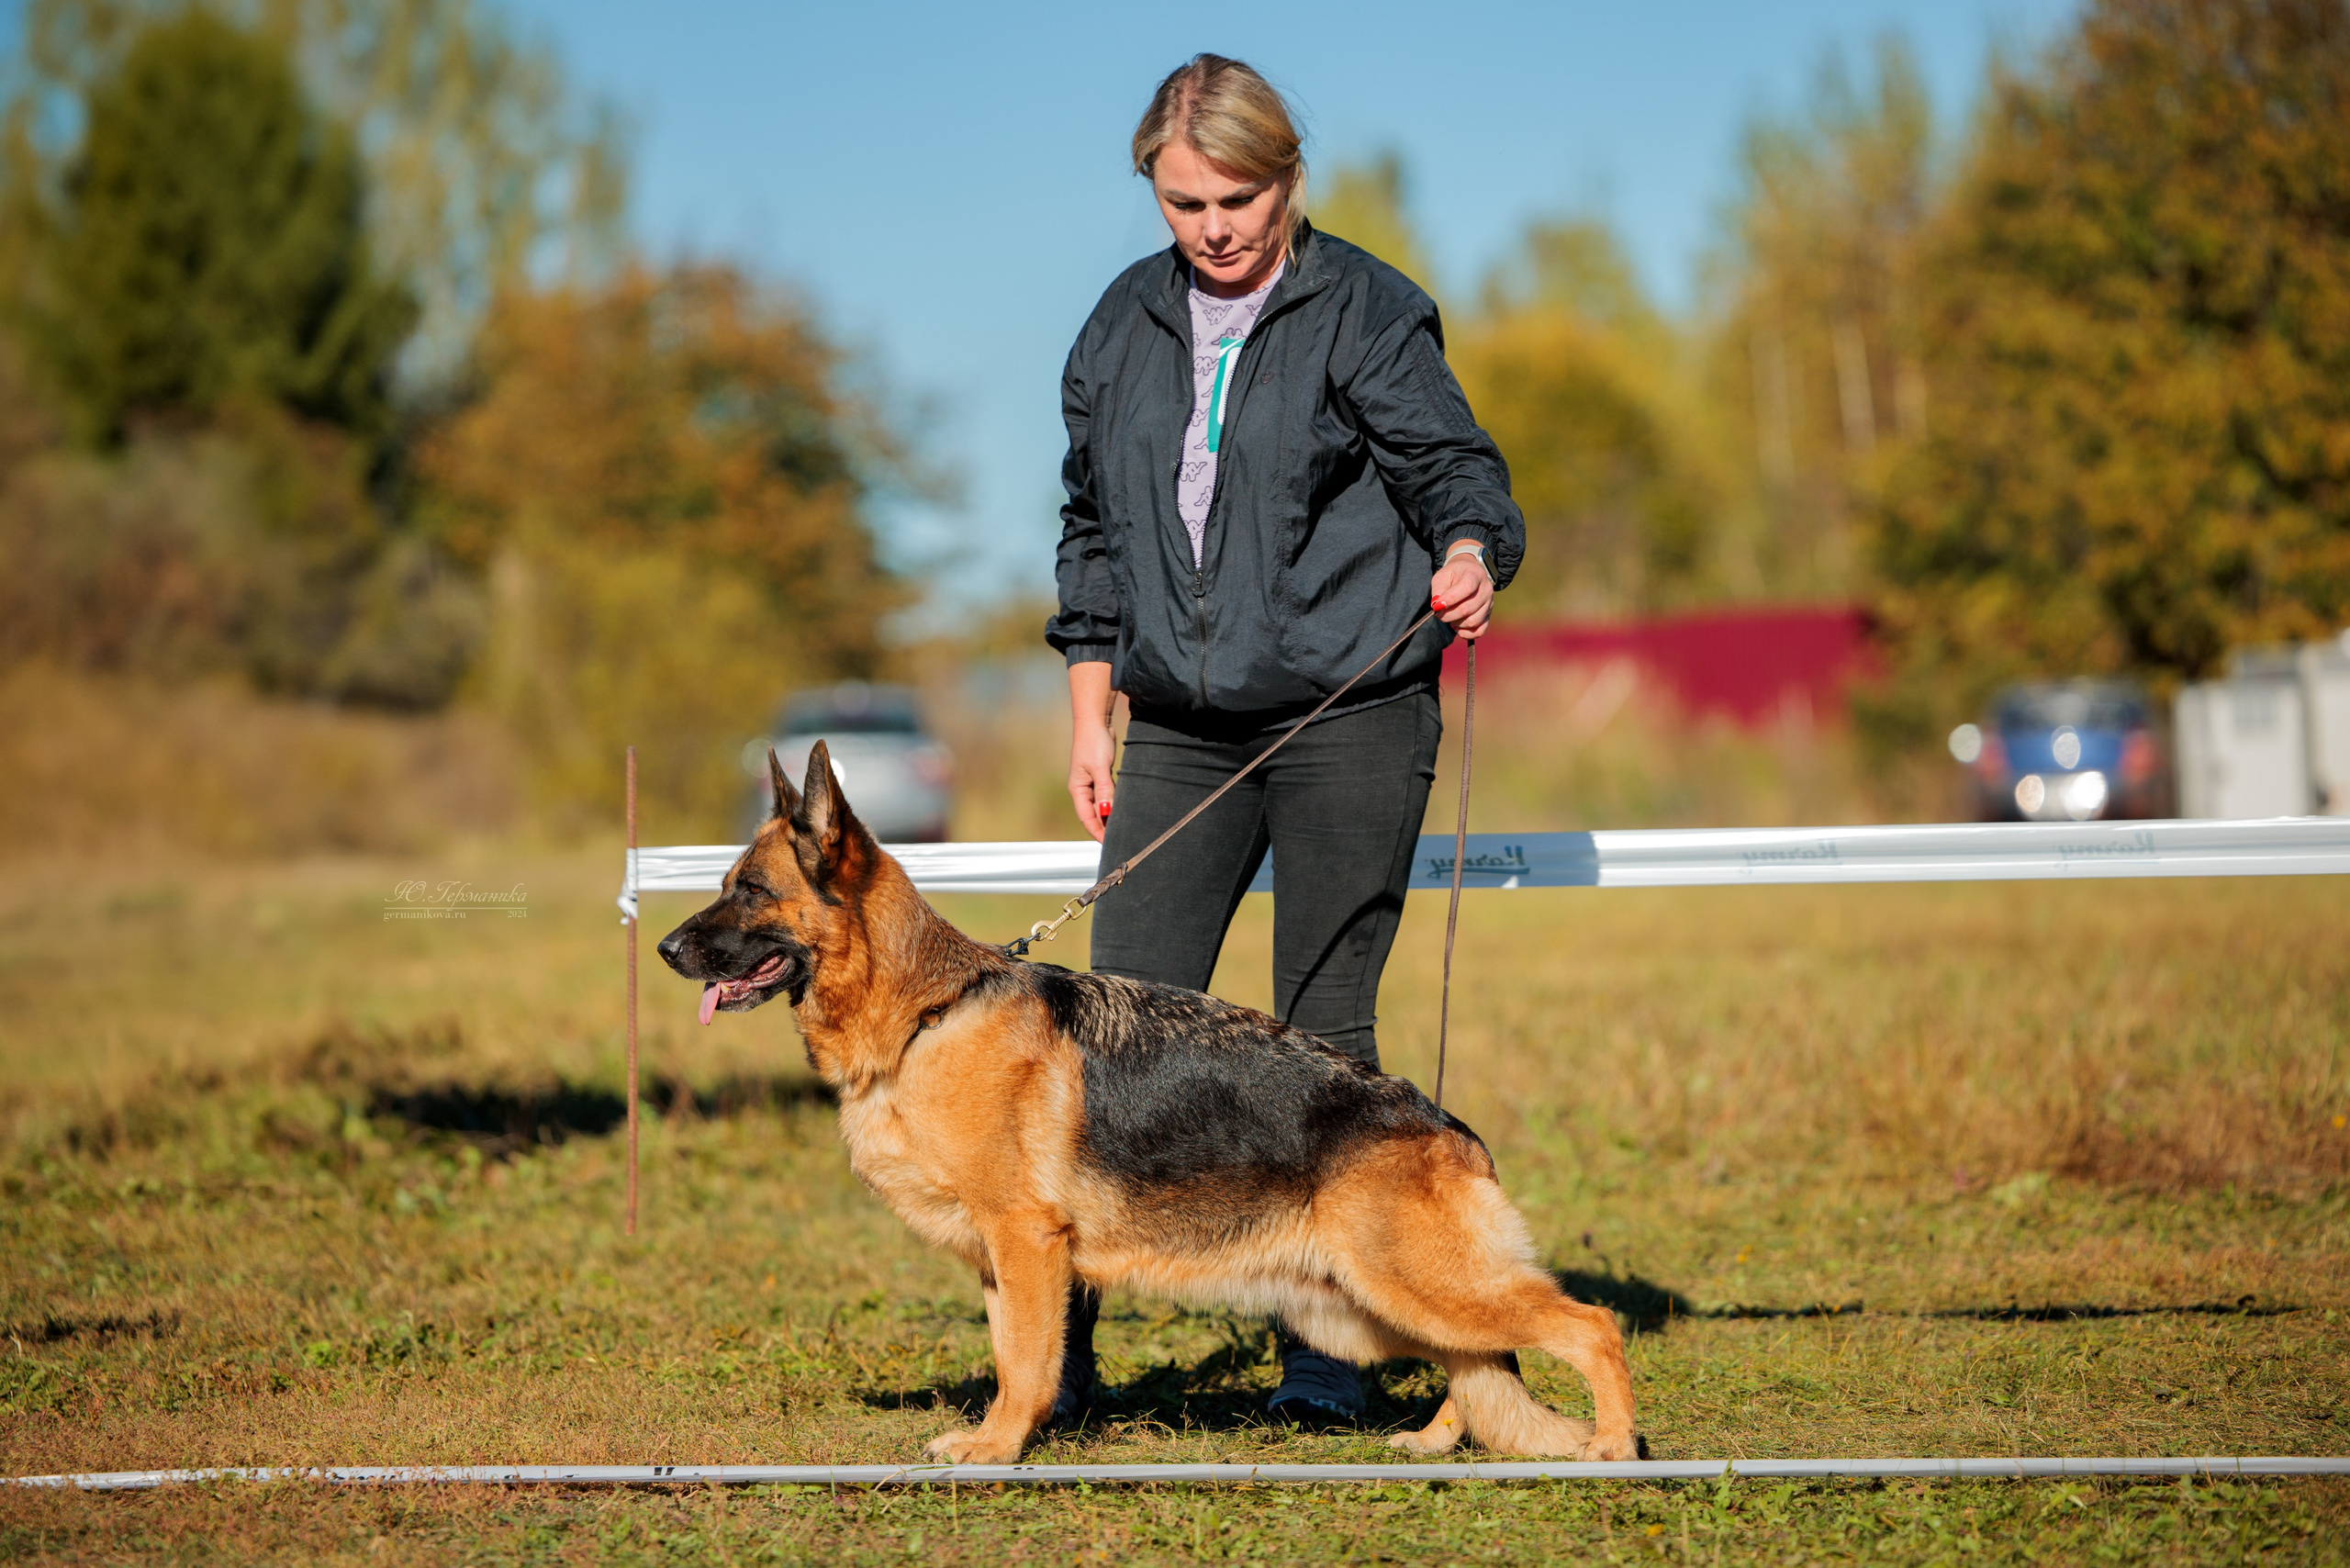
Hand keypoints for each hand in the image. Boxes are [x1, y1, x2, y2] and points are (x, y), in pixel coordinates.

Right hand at [1067, 662, 1116, 842]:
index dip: (1098, 833)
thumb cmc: (1094, 742)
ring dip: (1110, 817)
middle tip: (1120, 840)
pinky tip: (1124, 811)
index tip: (1110, 845)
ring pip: (1101, 806)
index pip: (1087, 818)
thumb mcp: (1100, 768)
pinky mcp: (1101, 776)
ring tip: (1124, 829)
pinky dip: (1114, 804)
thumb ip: (1105, 790)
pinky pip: (1107, 796)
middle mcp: (1083, 789)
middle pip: (1093, 815)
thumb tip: (1107, 812)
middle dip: (1104, 829)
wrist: (1095, 720)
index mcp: (1078, 789)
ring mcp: (1092, 782)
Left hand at [1431, 547, 1493, 638]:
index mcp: (1475, 575)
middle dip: (1448, 615)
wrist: (1469, 574)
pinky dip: (1466, 633)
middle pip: (1467, 609)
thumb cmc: (1453, 575)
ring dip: (1455, 623)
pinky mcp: (1488, 616)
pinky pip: (1480, 631)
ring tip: (1448, 617)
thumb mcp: (1442, 577)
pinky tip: (1457, 627)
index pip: (1466, 589)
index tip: (1437, 605)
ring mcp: (1489, 604)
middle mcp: (1486, 590)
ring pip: (1472, 621)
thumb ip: (1438, 590)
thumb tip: (1437, 606)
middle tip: (1439, 613)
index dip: (1450, 599)